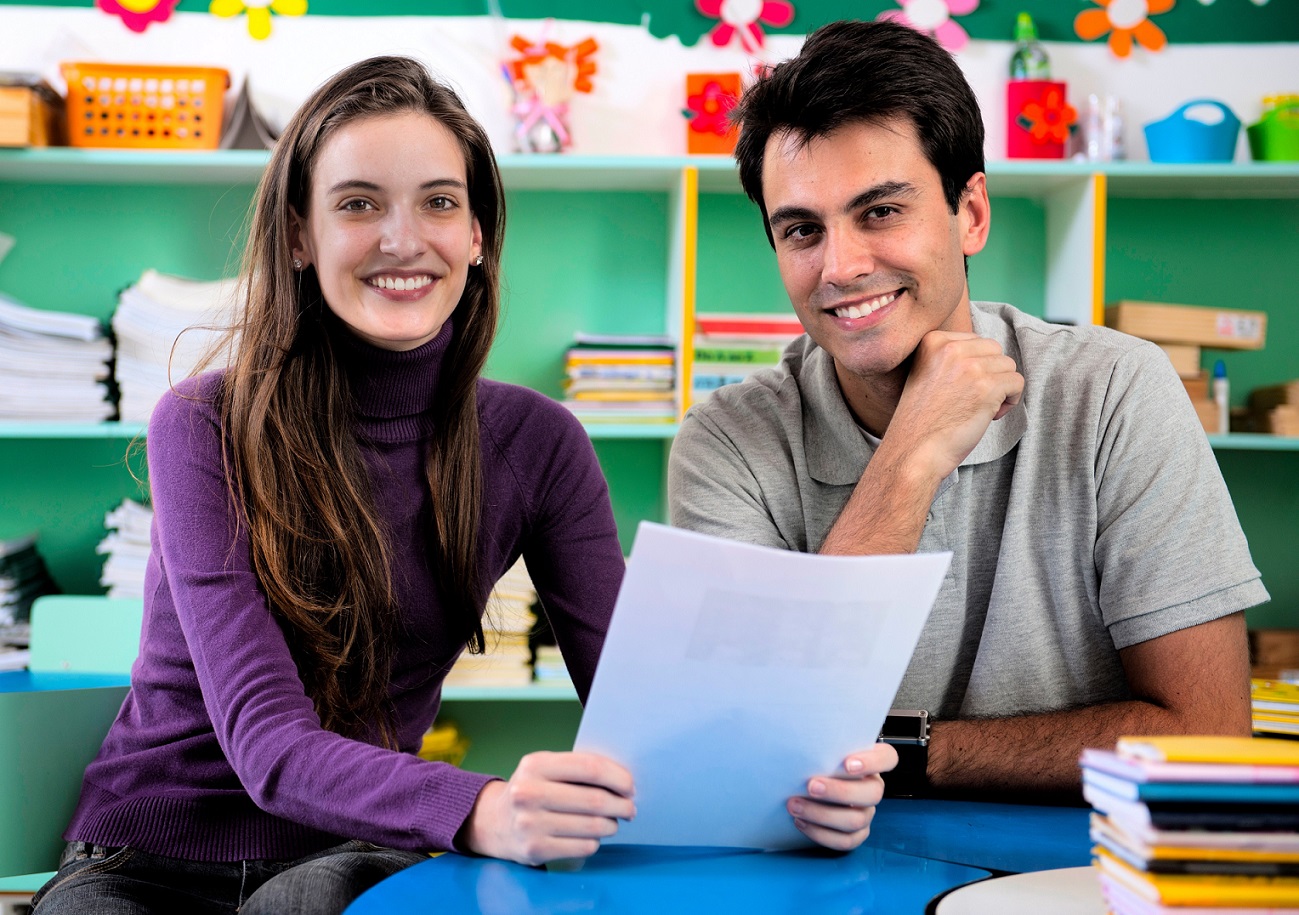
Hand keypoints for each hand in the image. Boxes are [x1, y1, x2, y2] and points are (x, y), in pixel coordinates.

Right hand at [461, 751, 634, 865]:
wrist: (492, 822)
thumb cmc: (531, 791)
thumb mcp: (544, 769)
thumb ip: (577, 769)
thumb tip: (623, 781)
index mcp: (535, 765)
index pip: (590, 768)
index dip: (618, 777)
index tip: (631, 786)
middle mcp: (529, 793)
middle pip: (595, 799)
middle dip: (621, 805)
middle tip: (629, 808)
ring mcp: (530, 824)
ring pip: (592, 826)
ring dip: (611, 825)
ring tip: (613, 822)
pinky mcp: (535, 850)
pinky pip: (583, 846)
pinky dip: (595, 841)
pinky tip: (592, 836)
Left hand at [787, 743, 896, 850]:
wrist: (806, 785)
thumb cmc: (816, 760)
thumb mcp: (822, 747)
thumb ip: (823, 744)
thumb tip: (804, 737)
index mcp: (872, 761)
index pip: (887, 758)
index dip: (872, 762)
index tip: (846, 764)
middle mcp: (873, 787)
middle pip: (872, 793)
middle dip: (839, 792)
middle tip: (811, 786)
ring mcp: (866, 812)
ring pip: (856, 820)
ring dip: (822, 814)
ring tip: (795, 805)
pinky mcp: (856, 833)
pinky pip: (845, 841)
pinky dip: (821, 833)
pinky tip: (801, 821)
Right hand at [888, 331, 1023, 480]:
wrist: (914, 450)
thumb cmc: (920, 420)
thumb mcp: (926, 373)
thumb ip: (951, 357)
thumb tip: (989, 355)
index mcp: (932, 340)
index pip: (975, 340)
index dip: (975, 366)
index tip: (960, 389)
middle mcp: (950, 348)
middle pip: (994, 349)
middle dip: (990, 374)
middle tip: (972, 399)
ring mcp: (970, 367)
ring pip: (1008, 365)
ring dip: (1001, 388)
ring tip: (980, 408)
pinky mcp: (987, 387)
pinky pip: (1017, 383)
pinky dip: (1010, 401)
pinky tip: (990, 415)